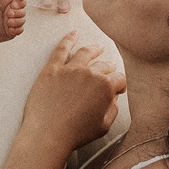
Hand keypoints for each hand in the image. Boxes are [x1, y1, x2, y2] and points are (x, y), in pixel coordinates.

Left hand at [20, 32, 123, 154]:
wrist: (48, 134)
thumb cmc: (74, 133)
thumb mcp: (104, 126)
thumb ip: (112, 109)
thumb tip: (113, 98)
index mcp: (105, 87)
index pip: (118, 79)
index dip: (120, 84)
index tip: (118, 87)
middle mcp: (90, 74)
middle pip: (103, 66)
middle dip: (108, 67)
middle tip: (109, 68)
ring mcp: (70, 69)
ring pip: (86, 53)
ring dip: (94, 49)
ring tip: (98, 47)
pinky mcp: (52, 69)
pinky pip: (61, 49)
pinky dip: (68, 39)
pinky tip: (73, 34)